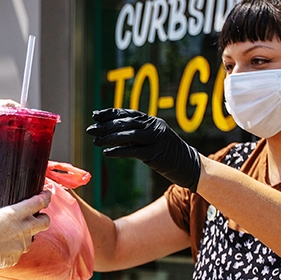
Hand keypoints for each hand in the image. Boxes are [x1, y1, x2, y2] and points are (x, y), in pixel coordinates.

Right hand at [0, 191, 51, 279]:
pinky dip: (13, 248)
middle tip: (38, 216)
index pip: (39, 202)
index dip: (46, 197)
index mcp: (15, 213)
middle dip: (44, 217)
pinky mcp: (15, 257)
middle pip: (45, 222)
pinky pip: (19, 251)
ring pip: (32, 238)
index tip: (47, 195)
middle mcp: (22, 229)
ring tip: (12, 234)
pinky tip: (2, 246)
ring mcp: (20, 245)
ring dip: (26, 235)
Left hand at [87, 108, 201, 190]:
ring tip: (95, 142)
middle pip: (126, 123)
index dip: (110, 113)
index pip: (128, 113)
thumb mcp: (154, 140)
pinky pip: (133, 151)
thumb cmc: (169, 155)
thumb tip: (115, 134)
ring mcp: (156, 140)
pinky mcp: (155, 154)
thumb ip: (138, 135)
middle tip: (90, 130)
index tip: (95, 115)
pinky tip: (107, 153)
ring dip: (109, 138)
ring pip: (128, 135)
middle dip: (106, 125)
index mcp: (153, 121)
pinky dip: (118, 151)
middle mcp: (154, 127)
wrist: (190, 166)